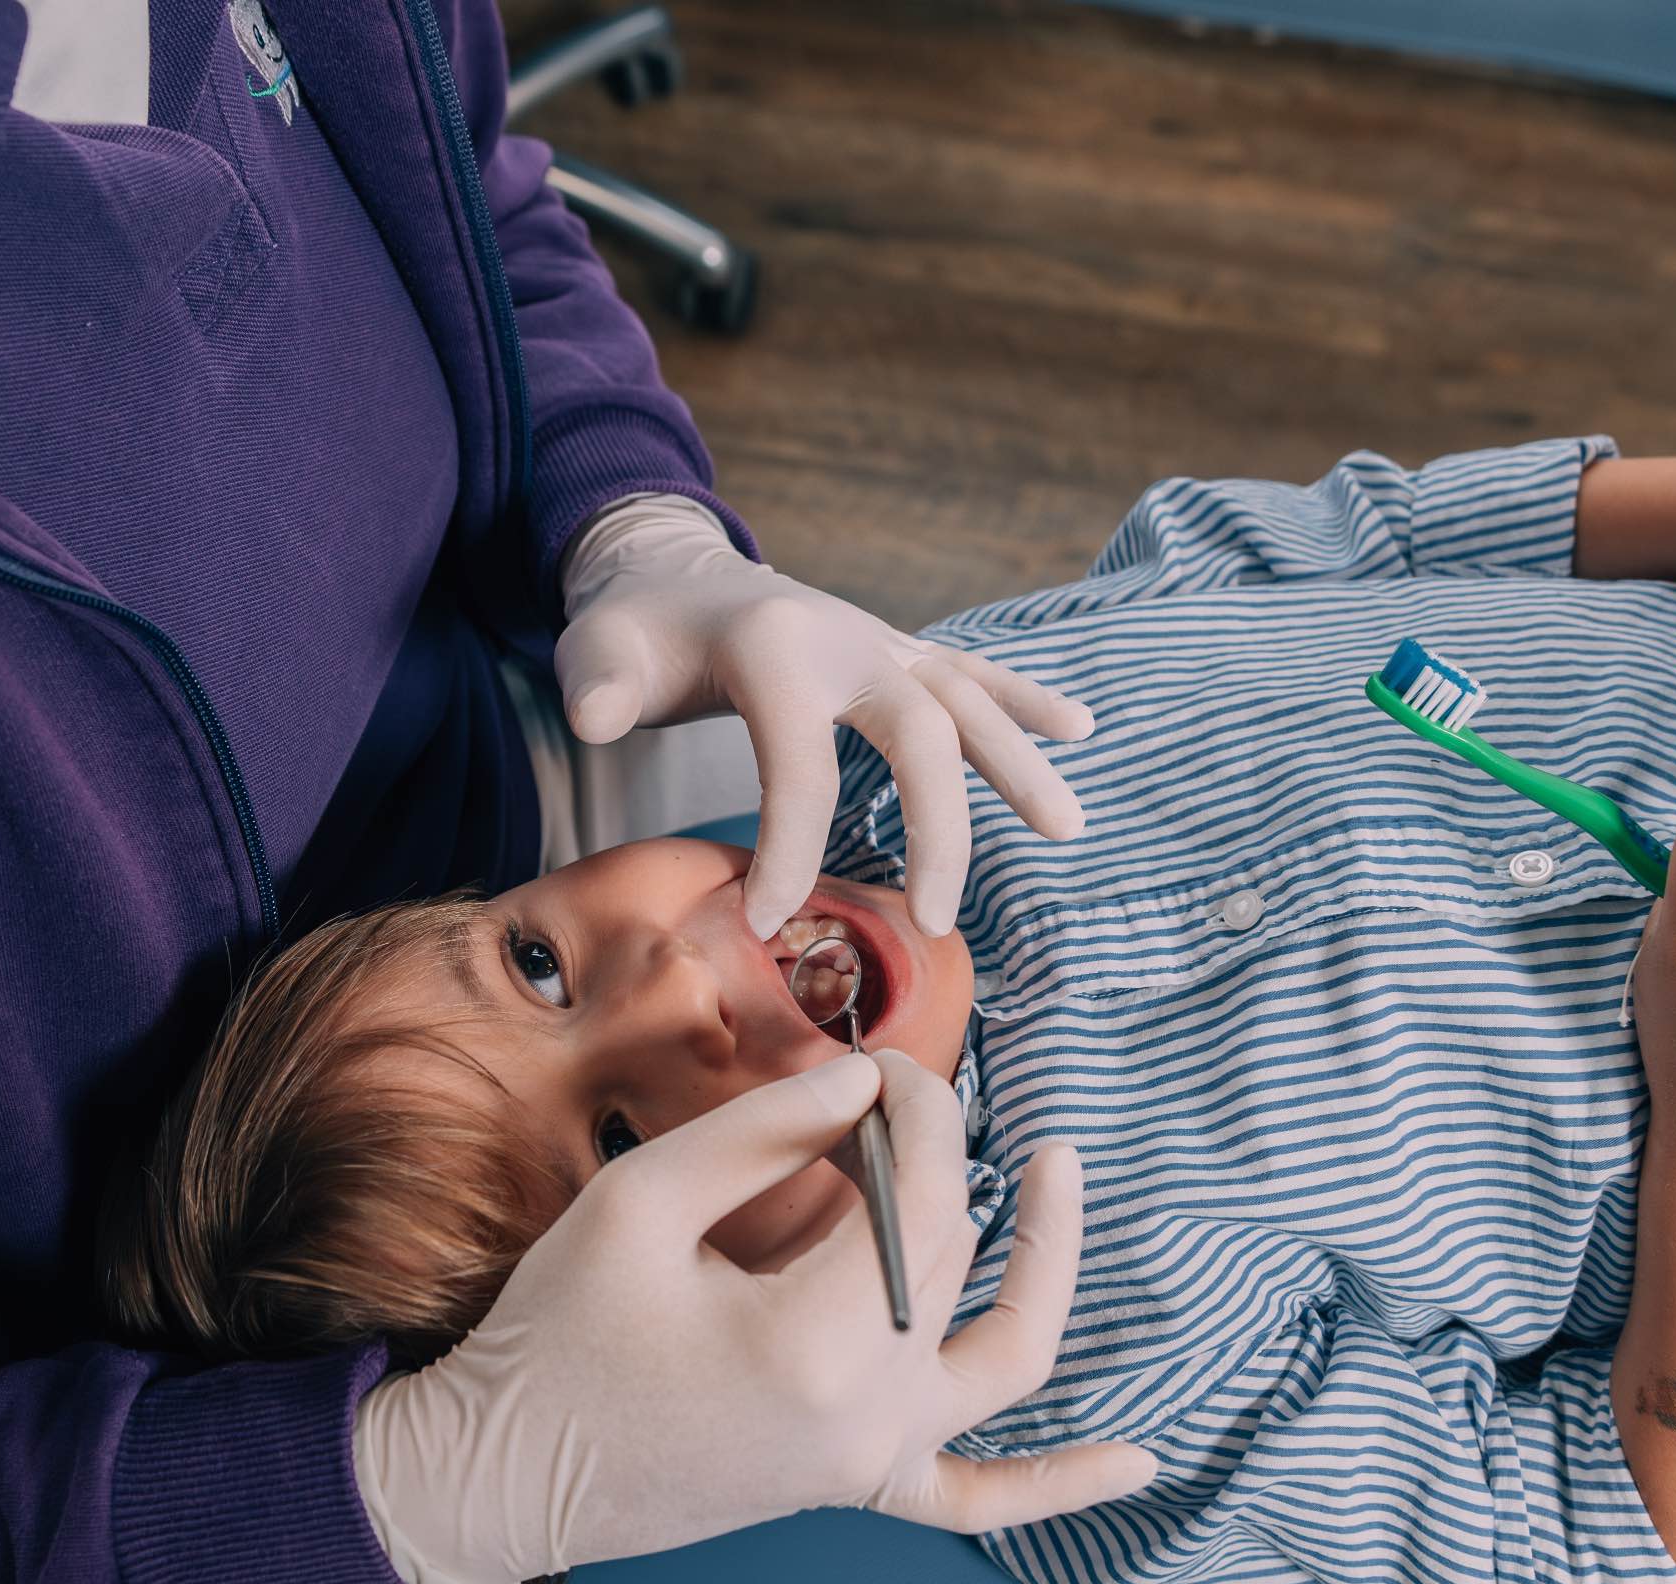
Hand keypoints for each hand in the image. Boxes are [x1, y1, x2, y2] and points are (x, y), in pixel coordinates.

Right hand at [352, 1050, 1156, 1583]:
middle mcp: (869, 1411)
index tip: (876, 1058)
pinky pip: (981, 1499)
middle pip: (948, 1252)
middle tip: (881, 1091)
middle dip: (928, 1150)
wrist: (504, 1473)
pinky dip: (1061, 1485)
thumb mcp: (641, 1203)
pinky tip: (1136, 1463)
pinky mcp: (853, 1486)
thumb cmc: (555, 1337)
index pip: (915, 1189)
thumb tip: (864, 1079)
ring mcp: (870, 1459)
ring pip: (1004, 1362)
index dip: (912, 1105)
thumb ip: (763, 1131)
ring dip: (1048, 1270)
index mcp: (816, 1340)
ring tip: (1058, 1176)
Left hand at [554, 497, 1093, 937]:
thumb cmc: (636, 630)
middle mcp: (846, 641)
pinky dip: (1026, 699)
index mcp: (775, 650)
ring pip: (967, 703)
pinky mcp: (898, 652)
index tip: (769, 922)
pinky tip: (1080, 729)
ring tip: (1068, 828)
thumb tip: (594, 718)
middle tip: (937, 919)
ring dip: (1019, 765)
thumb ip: (595, 684)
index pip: (800, 763)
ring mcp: (880, 643)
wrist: (674, 570)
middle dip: (938, 827)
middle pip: (918, 734)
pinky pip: (973, 674)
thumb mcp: (597, 648)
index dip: (788, 847)